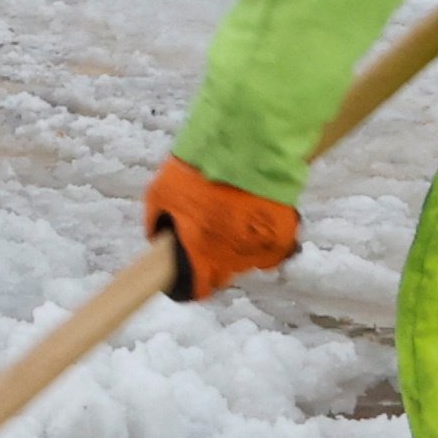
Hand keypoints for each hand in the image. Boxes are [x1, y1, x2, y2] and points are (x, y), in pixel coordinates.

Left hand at [145, 159, 300, 301]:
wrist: (246, 148)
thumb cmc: (199, 170)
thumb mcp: (161, 192)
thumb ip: (157, 220)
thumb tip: (156, 237)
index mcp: (199, 252)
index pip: (197, 289)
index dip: (192, 284)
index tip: (189, 274)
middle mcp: (230, 259)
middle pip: (223, 275)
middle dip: (215, 261)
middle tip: (211, 235)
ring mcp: (258, 250)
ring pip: (247, 259)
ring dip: (239, 243)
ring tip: (234, 214)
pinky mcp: (281, 237)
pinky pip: (272, 247)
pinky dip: (264, 235)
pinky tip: (256, 214)